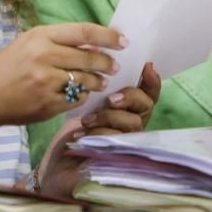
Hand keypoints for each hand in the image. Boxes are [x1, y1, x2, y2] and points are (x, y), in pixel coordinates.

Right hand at [0, 23, 125, 126]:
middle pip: (89, 58)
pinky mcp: (48, 103)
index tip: (123, 41)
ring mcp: (47, 81)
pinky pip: (77, 99)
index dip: (108, 36)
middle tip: (113, 66)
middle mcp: (45, 56)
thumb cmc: (5, 66)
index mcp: (40, 37)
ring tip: (99, 82)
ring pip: (86, 80)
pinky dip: (82, 96)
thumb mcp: (28, 44)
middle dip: (106, 63)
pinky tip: (78, 93)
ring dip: (97, 81)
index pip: (84, 32)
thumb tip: (93, 45)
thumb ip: (57, 43)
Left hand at [35, 63, 160, 197]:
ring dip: (110, 118)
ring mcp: (128, 140)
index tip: (147, 66)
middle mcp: (133, 121)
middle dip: (130, 98)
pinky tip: (81, 133)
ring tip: (87, 120)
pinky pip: (117, 142)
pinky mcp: (119, 157)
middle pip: (145, 105)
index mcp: (128, 106)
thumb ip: (93, 78)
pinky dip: (99, 135)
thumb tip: (94, 47)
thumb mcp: (82, 100)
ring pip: (132, 123)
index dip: (152, 80)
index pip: (148, 91)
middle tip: (111, 99)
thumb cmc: (73, 129)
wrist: (59, 165)